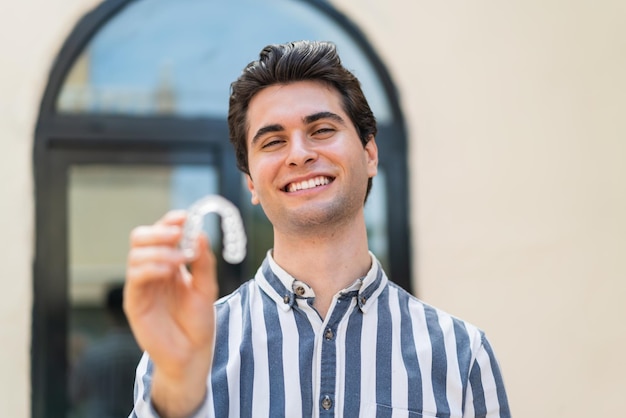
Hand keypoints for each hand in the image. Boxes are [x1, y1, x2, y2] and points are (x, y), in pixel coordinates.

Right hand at [124, 210, 217, 415]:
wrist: (193, 353)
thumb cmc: (198, 321)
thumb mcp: (207, 287)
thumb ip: (204, 262)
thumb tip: (199, 234)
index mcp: (169, 262)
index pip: (162, 233)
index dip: (171, 222)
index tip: (186, 217)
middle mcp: (152, 270)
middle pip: (141, 237)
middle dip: (159, 231)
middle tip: (178, 234)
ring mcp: (141, 285)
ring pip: (136, 254)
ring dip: (159, 250)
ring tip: (181, 259)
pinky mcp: (135, 302)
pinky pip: (135, 278)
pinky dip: (151, 267)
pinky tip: (168, 270)